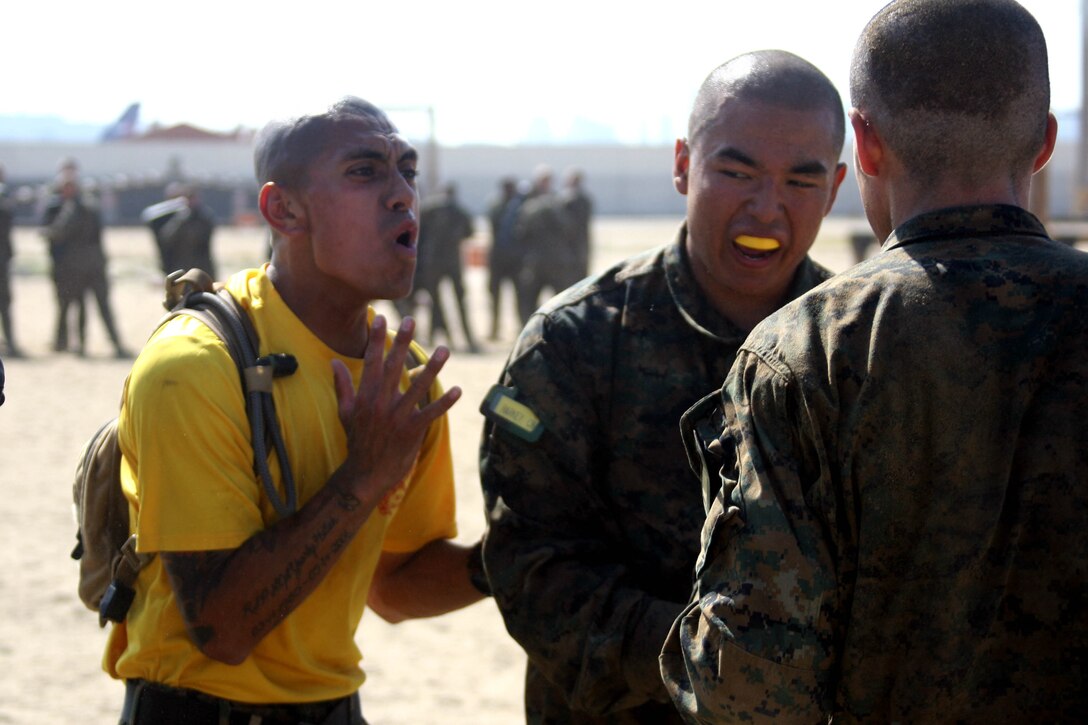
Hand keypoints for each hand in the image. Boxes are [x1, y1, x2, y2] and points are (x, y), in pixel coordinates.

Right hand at [331, 315, 460, 503]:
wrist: (365, 473)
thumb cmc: (357, 441)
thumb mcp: (344, 412)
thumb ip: (342, 385)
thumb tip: (333, 361)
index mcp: (364, 396)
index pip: (371, 361)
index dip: (376, 339)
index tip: (380, 317)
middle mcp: (380, 403)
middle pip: (393, 367)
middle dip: (403, 342)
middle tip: (412, 320)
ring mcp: (397, 417)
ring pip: (417, 387)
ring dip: (433, 368)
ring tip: (445, 349)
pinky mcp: (411, 430)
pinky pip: (431, 413)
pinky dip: (444, 402)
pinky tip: (457, 390)